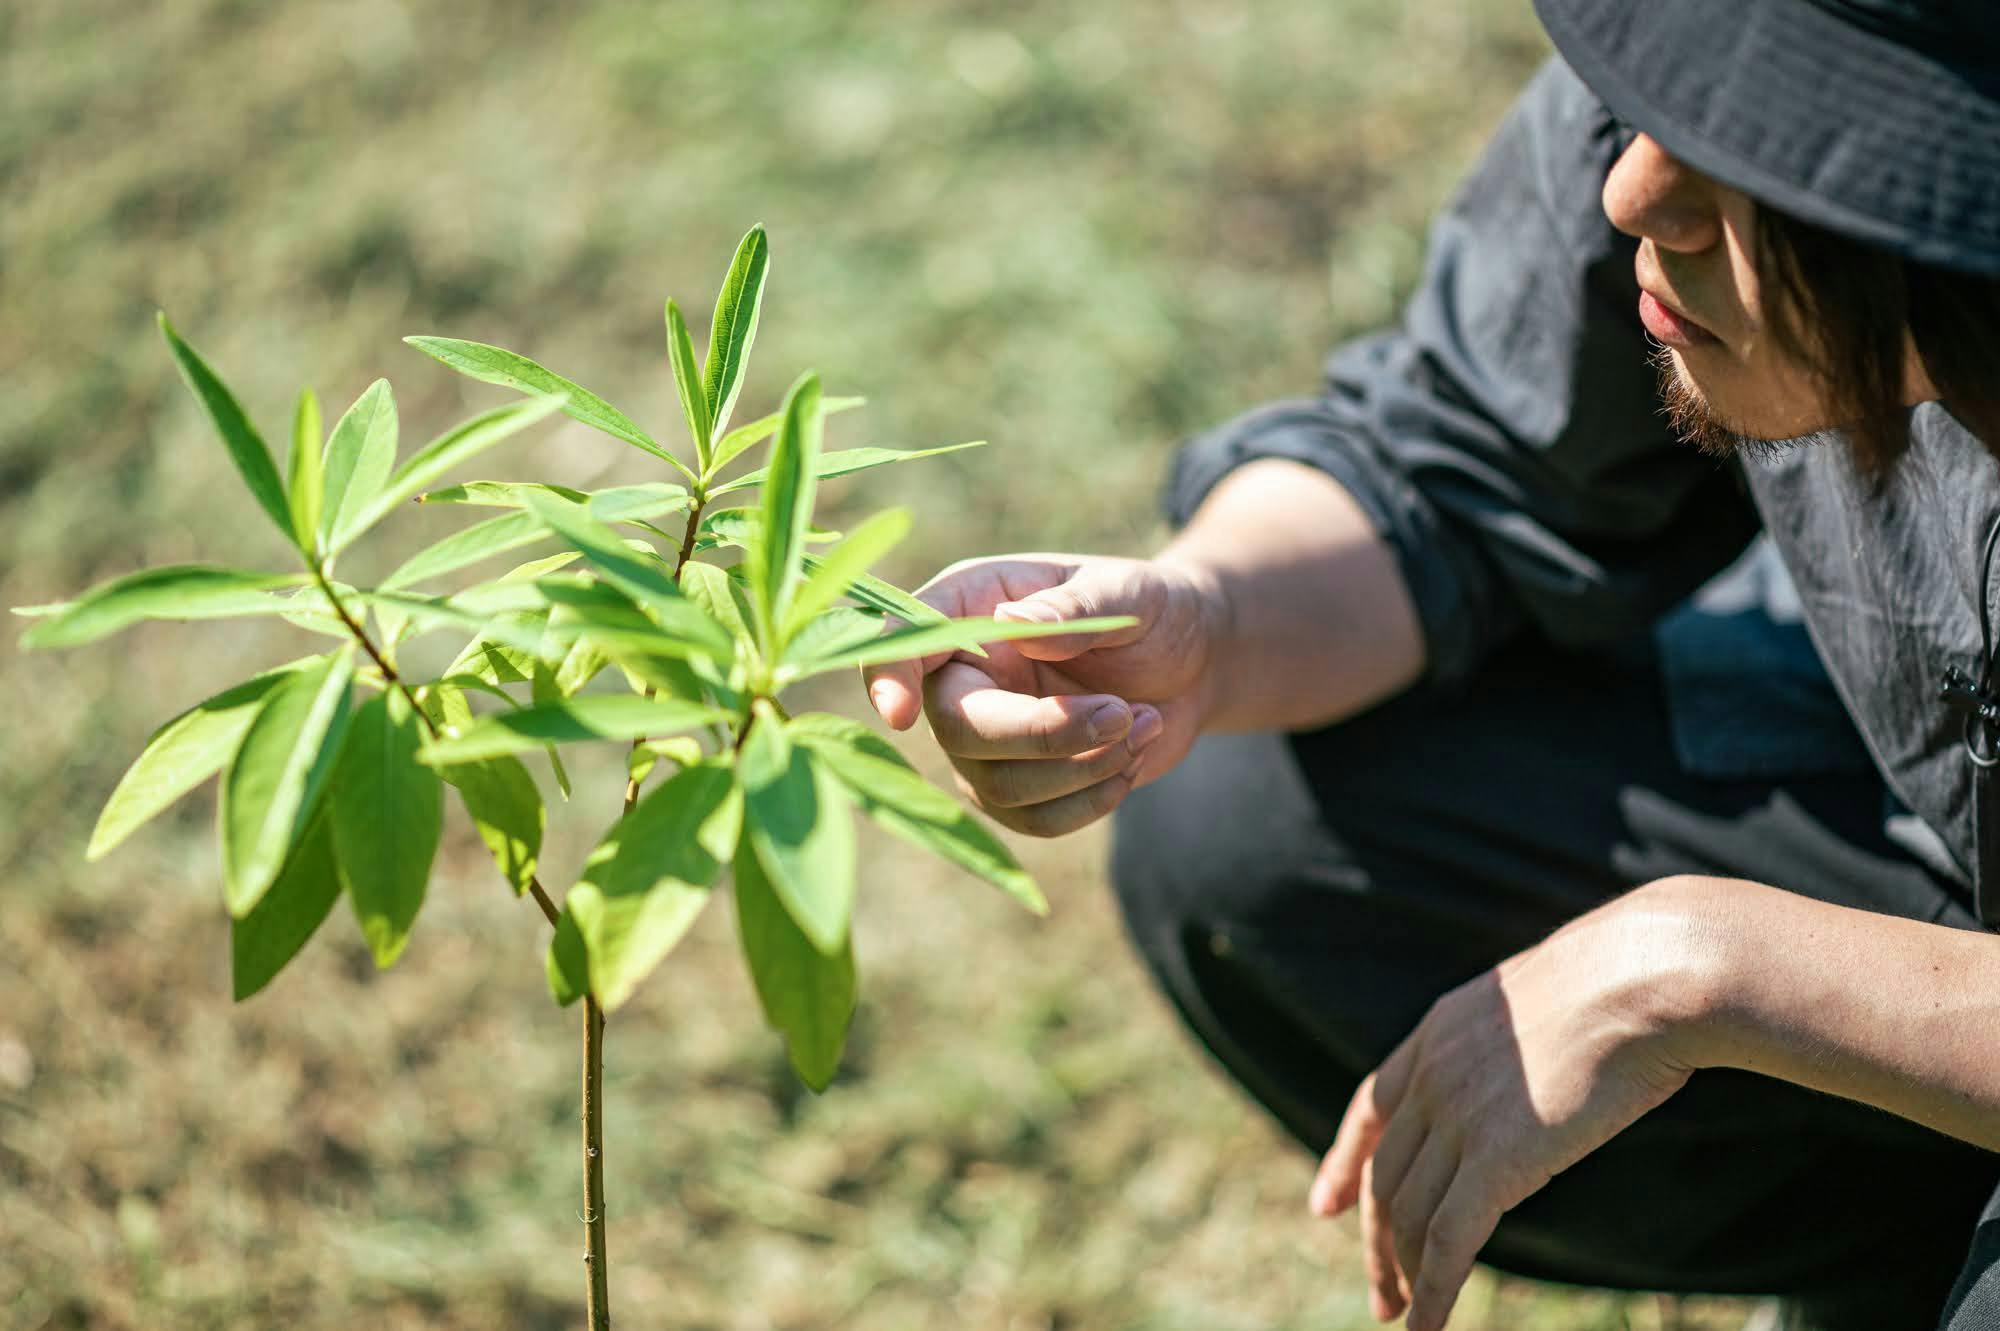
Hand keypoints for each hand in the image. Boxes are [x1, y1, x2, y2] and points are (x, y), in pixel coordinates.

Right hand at [861, 553, 1223, 835]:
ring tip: (1142, 721)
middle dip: (1043, 734)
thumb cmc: (1153, 611)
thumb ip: (1074, 608)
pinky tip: (1132, 756)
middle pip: (960, 729)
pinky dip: (1093, 799)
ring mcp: (983, 739)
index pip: (903, 641)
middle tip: (1123, 712)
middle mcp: (960, 677)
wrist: (1193, 663)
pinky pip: (1036, 821)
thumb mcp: (1129, 592)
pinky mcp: (1017, 788)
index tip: (901, 713)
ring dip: (1084, 766)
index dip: (889, 676)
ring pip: (1001, 787)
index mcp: (970, 608)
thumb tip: (1011, 626)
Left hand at [1308, 886, 1705, 1328]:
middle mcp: (1433, 1075)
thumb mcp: (1546, 1000)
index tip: (1325, 1205)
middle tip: (1380, 1294)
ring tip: (1401, 1318)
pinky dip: (1432, 1295)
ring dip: (1401, 1274)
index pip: (1372, 1106)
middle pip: (1385, 1175)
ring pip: (1408, 1215)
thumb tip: (1544, 1069)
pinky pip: (1448, 1243)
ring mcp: (1458, 1117)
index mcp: (1439, 1031)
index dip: (1344, 1160)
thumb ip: (1521, 1044)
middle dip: (1376, 1241)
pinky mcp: (1496, 1161)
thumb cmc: (1629, 979)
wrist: (1648, 976)